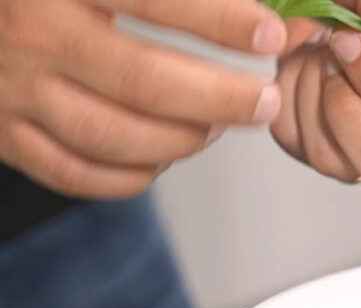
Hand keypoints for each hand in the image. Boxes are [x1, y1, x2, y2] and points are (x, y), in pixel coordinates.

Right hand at [0, 0, 287, 197]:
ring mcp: (12, 92)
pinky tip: (164, 157)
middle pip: (146, 83)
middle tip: (264, 101)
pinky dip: (133, 175)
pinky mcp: (3, 135)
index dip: (221, 21)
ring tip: (219, 127)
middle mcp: (32, 36)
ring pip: (117, 137)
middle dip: (221, 99)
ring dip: (183, 140)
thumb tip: (265, 15)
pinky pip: (78, 174)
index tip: (271, 35)